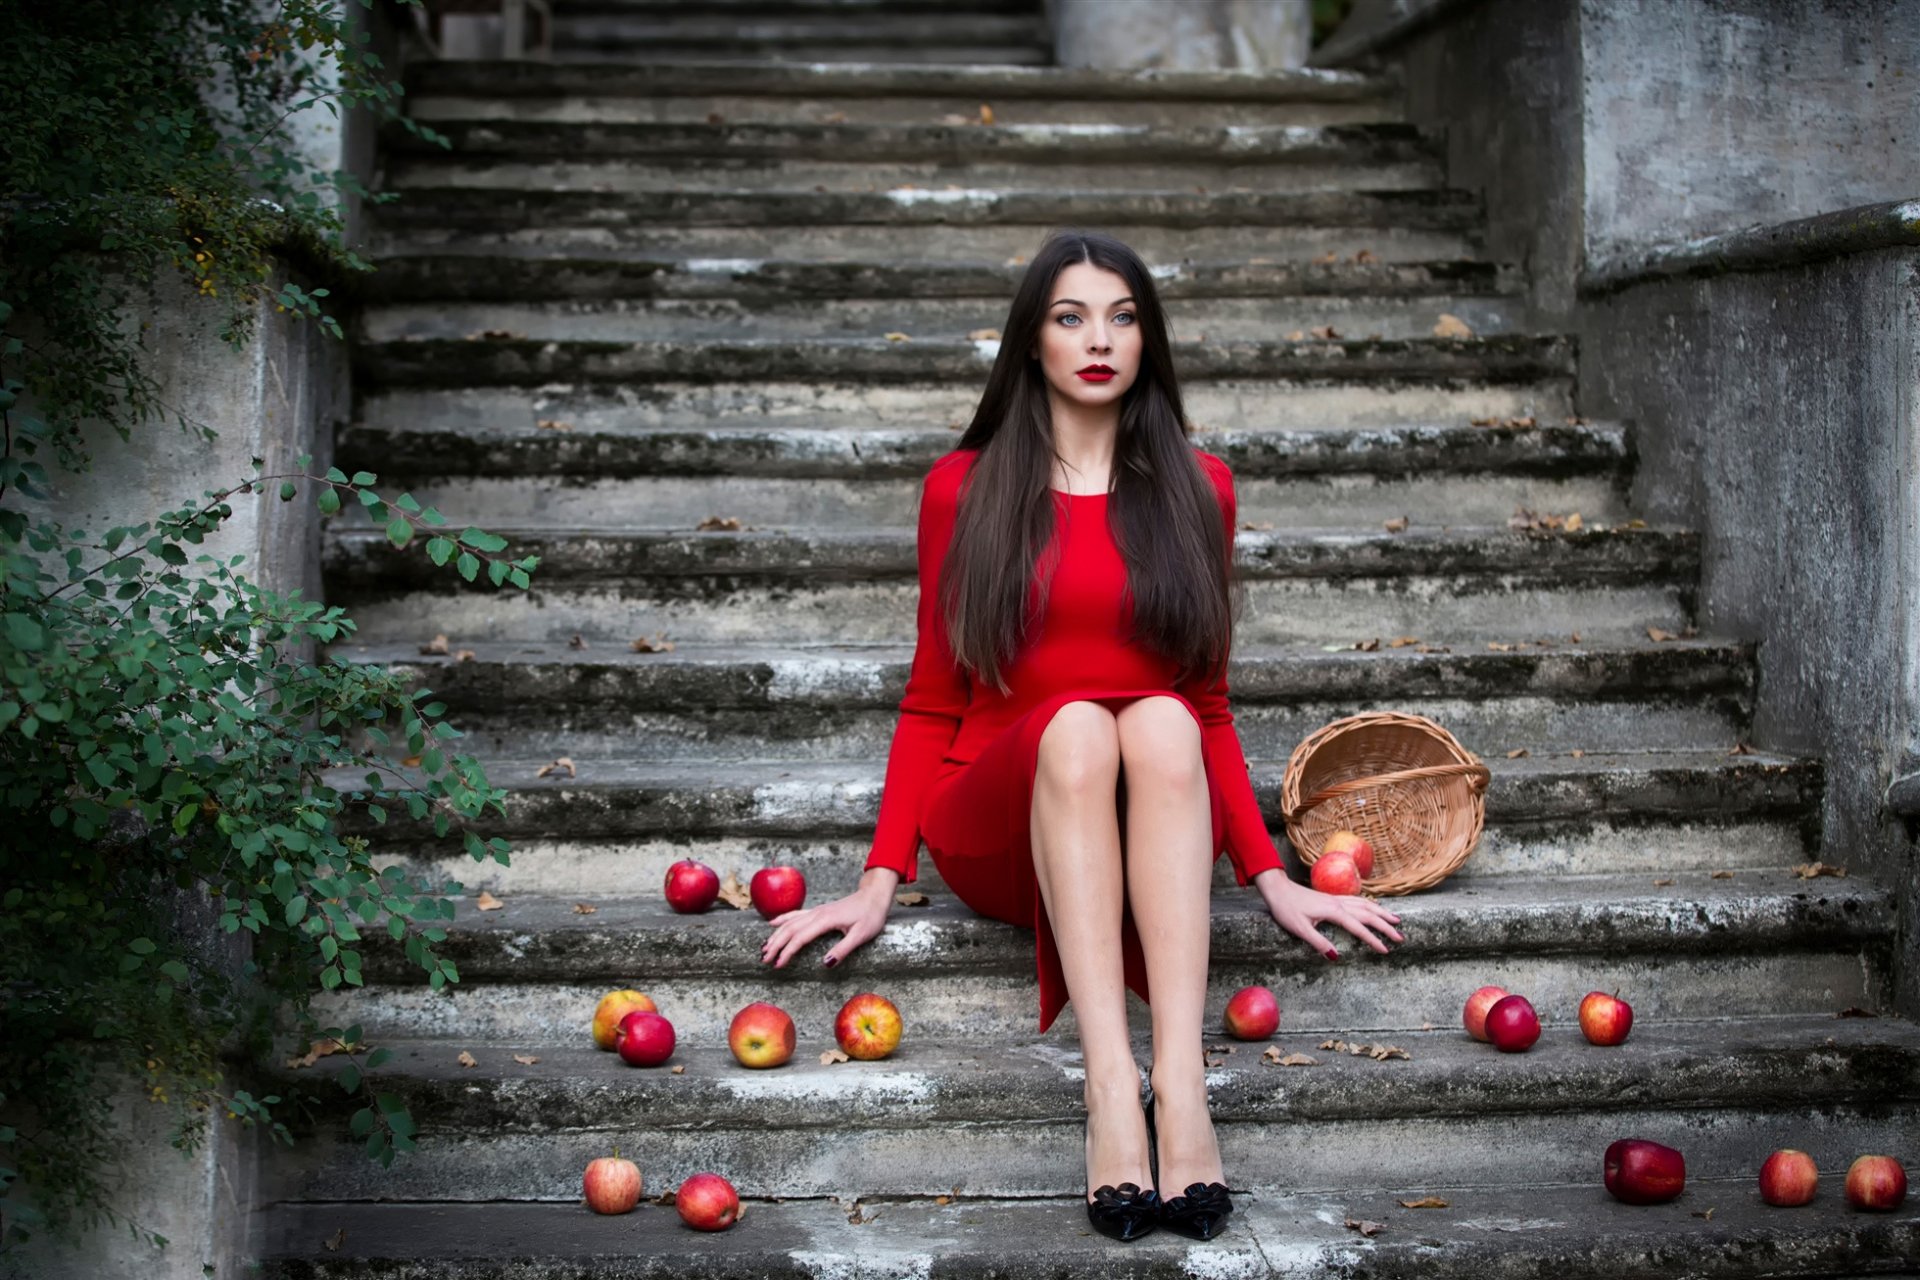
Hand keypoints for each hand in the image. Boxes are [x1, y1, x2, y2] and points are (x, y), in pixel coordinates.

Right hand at [759, 868, 898, 968]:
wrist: (874, 896)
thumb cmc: (870, 915)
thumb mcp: (861, 935)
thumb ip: (843, 949)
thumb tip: (825, 963)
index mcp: (825, 920)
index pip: (800, 937)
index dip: (787, 951)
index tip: (778, 964)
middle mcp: (817, 914)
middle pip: (790, 929)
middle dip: (775, 944)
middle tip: (764, 959)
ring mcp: (816, 911)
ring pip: (790, 922)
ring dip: (776, 934)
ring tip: (764, 947)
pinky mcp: (818, 911)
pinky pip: (795, 915)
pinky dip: (782, 920)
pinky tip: (772, 923)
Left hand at [1252, 868, 1403, 960]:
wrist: (1277, 889)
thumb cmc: (1286, 909)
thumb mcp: (1299, 929)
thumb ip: (1318, 942)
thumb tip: (1336, 957)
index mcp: (1333, 911)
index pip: (1359, 928)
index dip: (1373, 940)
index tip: (1386, 950)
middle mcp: (1339, 903)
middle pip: (1368, 914)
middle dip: (1385, 926)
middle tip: (1400, 937)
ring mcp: (1336, 899)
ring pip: (1365, 904)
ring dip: (1381, 913)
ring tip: (1396, 920)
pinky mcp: (1332, 898)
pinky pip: (1357, 900)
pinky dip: (1370, 904)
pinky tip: (1374, 907)